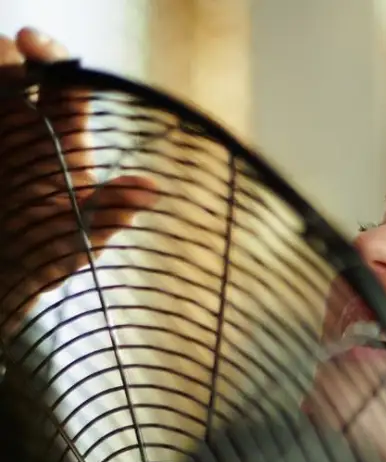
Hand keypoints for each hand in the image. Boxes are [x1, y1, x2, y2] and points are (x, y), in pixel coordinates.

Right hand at [0, 27, 156, 325]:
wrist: (6, 275)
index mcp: (64, 135)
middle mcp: (28, 124)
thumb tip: (151, 189)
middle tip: (4, 61)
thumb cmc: (53, 253)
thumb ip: (110, 211)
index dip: (52, 55)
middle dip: (7, 53)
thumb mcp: (84, 237)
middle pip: (16, 64)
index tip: (30, 42)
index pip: (64, 81)